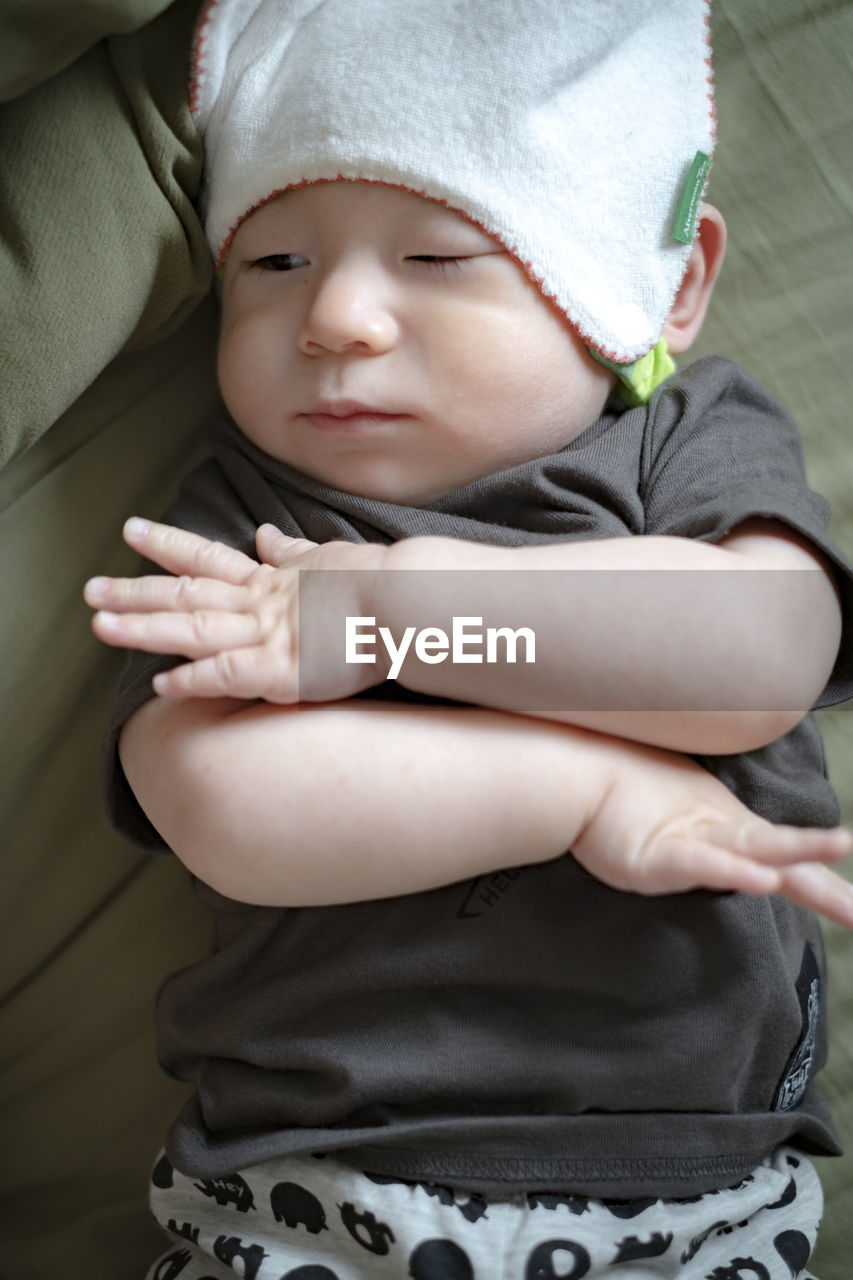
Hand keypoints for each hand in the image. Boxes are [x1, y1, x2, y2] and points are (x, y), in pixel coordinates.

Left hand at [84, 517, 387, 701]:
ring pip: (194, 630)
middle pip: (186, 594)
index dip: (167, 545)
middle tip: (90, 589)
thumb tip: (267, 536)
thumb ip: (292, 553)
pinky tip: (162, 687)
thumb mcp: (328, 558)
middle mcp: (260, 603)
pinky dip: (195, 680)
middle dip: (135, 591)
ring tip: (100, 626)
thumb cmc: (378, 582)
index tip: (130, 532)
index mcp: (272, 579)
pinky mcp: (284, 670)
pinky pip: (230, 676)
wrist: (409, 602)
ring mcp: (268, 635)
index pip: (208, 557)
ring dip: (145, 629)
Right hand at [571, 742, 852, 927]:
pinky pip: (705, 865)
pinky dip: (734, 872)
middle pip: (786, 856)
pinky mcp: (661, 855)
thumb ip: (703, 843)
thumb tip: (728, 854)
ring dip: (800, 850)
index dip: (822, 875)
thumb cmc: (617, 793)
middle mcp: (720, 832)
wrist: (574, 773)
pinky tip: (763, 881)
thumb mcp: (672, 825)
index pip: (783, 856)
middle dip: (829, 885)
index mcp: (726, 828)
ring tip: (841, 845)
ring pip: (757, 848)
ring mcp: (693, 840)